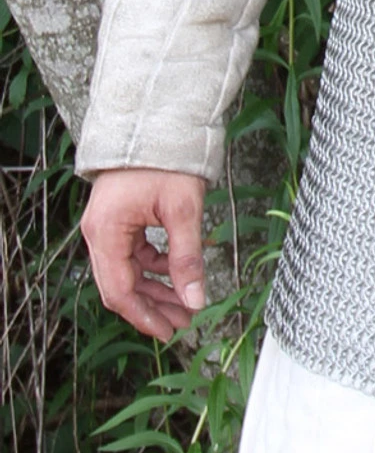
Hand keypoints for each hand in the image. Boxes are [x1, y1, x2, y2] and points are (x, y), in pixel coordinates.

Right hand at [79, 167, 207, 339]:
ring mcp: (108, 225)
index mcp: (106, 233)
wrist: (157, 122)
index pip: (121, 291)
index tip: (170, 330)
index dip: (145, 316)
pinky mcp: (120, 218)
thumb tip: (196, 299)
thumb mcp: (183, 209)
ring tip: (186, 302)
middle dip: (153, 305)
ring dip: (156, 287)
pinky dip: (155, 265)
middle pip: (121, 284)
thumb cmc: (167, 159)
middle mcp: (99, 232)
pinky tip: (179, 270)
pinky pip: (134, 253)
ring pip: (129, 270)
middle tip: (184, 321)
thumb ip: (188, 256)